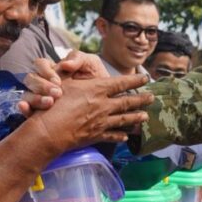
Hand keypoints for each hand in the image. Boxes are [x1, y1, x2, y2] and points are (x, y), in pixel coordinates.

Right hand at [16, 52, 108, 114]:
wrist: (106, 101)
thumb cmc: (97, 79)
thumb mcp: (91, 65)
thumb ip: (79, 59)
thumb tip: (65, 64)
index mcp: (54, 69)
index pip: (40, 64)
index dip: (45, 70)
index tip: (58, 81)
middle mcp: (45, 82)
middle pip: (31, 79)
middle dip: (41, 85)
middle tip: (57, 94)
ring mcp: (41, 98)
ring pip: (27, 94)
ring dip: (35, 98)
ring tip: (49, 103)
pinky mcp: (40, 114)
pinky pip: (26, 111)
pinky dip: (24, 109)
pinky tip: (26, 109)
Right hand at [29, 74, 151, 152]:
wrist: (49, 131)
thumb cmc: (54, 104)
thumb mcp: (64, 82)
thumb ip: (74, 74)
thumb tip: (70, 64)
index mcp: (97, 89)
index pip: (121, 83)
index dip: (134, 80)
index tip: (145, 78)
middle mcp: (103, 105)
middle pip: (127, 102)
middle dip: (141, 99)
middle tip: (152, 98)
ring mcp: (101, 122)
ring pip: (124, 119)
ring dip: (136, 117)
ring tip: (146, 117)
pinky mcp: (96, 136)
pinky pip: (112, 135)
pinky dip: (120, 136)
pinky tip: (126, 137)